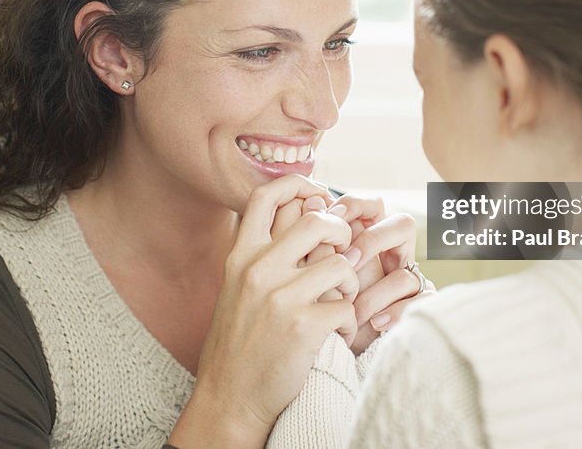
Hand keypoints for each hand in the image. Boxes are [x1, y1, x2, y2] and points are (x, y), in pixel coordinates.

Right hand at [168, 175, 358, 447]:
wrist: (229, 398)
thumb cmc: (240, 342)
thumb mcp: (239, 287)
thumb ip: (266, 253)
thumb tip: (308, 213)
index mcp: (241, 255)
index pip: (267, 195)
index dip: (299, 184)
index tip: (318, 195)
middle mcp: (257, 269)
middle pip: (316, 219)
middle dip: (341, 232)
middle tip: (344, 253)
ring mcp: (279, 296)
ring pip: (340, 262)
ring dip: (351, 284)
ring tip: (342, 303)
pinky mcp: (302, 326)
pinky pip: (347, 307)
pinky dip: (351, 322)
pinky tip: (339, 335)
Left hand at [329, 195, 436, 353]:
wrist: (334, 352)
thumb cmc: (322, 308)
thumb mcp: (315, 273)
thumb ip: (315, 240)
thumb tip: (311, 200)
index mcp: (368, 240)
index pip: (374, 205)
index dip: (357, 204)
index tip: (331, 216)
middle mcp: (394, 257)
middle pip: (403, 225)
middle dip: (373, 240)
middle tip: (347, 262)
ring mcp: (410, 282)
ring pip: (405, 274)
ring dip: (373, 294)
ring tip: (351, 313)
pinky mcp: (419, 308)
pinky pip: (418, 303)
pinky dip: (394, 313)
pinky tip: (375, 324)